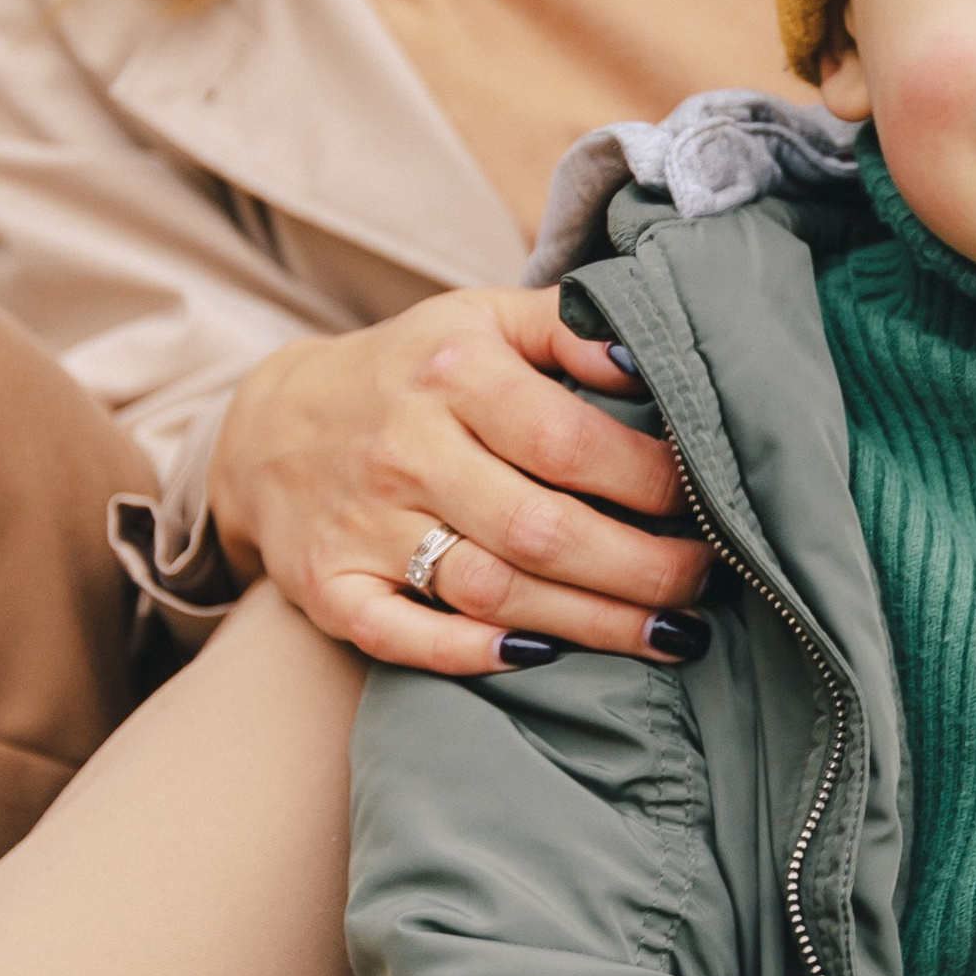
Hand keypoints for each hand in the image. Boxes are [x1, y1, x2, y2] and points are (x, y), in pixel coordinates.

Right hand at [206, 290, 711, 671]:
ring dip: (590, 624)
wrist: (269, 424)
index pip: (567, 439)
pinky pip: (402, 638)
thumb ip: (570, 325)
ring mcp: (361, 525)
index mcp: (452, 374)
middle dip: (641, 569)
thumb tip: (647, 359)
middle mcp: (405, 451)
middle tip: (702, 586)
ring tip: (669, 634)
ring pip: (490, 591)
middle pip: (541, 529)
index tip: (706, 502)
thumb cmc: (410, 372)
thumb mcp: (482, 319)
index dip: (649, 481)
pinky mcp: (328, 587)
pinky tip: (543, 656)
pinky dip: (471, 655)